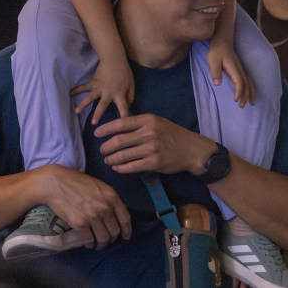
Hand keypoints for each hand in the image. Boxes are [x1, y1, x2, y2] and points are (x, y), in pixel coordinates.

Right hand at [39, 165, 131, 250]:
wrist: (55, 183)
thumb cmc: (75, 182)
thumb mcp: (98, 185)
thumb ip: (108, 198)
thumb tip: (115, 214)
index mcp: (112, 196)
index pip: (125, 219)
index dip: (127, 230)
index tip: (125, 236)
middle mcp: (105, 207)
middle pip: (115, 231)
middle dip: (112, 239)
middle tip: (106, 240)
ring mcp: (93, 216)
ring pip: (104, 238)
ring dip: (101, 245)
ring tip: (97, 245)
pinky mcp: (80, 223)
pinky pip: (89, 240)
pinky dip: (90, 244)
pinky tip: (88, 243)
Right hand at [72, 57, 134, 124]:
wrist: (114, 59)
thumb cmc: (124, 73)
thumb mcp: (131, 84)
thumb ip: (131, 96)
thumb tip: (128, 106)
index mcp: (119, 94)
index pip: (123, 108)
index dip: (124, 117)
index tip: (122, 125)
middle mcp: (108, 92)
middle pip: (102, 105)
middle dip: (97, 114)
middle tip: (93, 123)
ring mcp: (99, 87)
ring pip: (90, 97)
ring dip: (83, 104)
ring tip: (76, 111)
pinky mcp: (94, 82)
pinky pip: (84, 87)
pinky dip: (76, 90)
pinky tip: (69, 93)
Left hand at [95, 114, 215, 175]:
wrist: (191, 149)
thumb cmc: (172, 135)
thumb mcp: (157, 122)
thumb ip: (139, 124)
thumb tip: (116, 127)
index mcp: (148, 120)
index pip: (121, 123)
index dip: (106, 129)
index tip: (96, 134)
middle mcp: (149, 132)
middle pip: (119, 140)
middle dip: (106, 147)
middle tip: (102, 150)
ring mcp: (152, 148)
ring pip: (123, 155)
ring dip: (112, 159)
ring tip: (107, 160)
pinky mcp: (154, 162)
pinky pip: (132, 166)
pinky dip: (121, 168)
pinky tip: (117, 168)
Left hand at [206, 41, 254, 107]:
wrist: (222, 41)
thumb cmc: (216, 51)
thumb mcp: (212, 61)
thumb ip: (215, 72)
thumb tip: (218, 84)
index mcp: (234, 68)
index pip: (240, 82)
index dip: (239, 91)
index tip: (236, 100)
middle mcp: (239, 69)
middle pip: (246, 84)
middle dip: (246, 96)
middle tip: (242, 106)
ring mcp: (240, 69)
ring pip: (249, 82)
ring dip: (250, 93)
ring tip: (251, 103)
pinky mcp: (239, 70)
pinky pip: (247, 80)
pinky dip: (250, 88)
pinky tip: (248, 94)